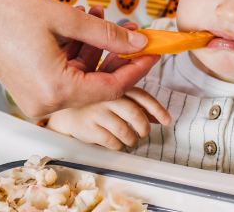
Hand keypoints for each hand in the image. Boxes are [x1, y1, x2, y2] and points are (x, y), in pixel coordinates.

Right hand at [0, 0, 160, 115]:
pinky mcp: (31, 91)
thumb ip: (107, 34)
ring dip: (94, 49)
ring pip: (81, 78)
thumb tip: (137, 43)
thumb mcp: (66, 18)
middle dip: (115, 55)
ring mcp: (37, 99)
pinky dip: (76, 54)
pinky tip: (80, 27)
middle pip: (97, 84)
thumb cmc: (6, 14)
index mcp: (56, 89)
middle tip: (132, 31)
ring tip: (98, 16)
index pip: (112, 87)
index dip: (136, 69)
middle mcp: (46, 103)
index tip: (152, 52)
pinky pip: (64, 76)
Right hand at [46, 87, 171, 149]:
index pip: (142, 96)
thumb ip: (138, 105)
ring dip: (132, 140)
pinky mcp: (89, 127)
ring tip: (130, 141)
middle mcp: (107, 96)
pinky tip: (117, 144)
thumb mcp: (117, 100)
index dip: (157, 109)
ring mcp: (97, 112)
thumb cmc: (98, 106)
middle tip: (143, 134)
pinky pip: (113, 142)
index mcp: (116, 86)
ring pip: (125, 132)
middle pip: (136, 115)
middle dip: (144, 129)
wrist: (67, 115)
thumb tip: (161, 118)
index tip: (166, 121)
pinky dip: (119, 146)